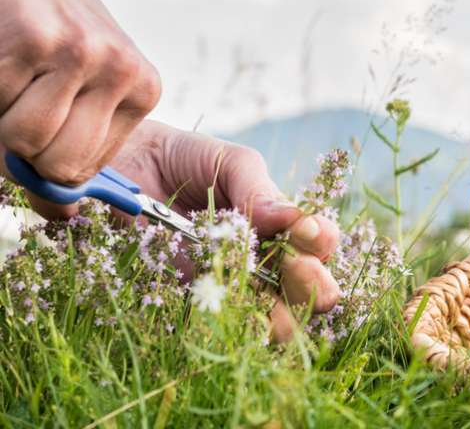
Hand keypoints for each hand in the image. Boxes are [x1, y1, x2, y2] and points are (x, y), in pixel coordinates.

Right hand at [0, 0, 160, 184]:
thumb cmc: (51, 29)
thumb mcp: (81, 85)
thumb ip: (74, 146)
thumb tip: (59, 216)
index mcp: (142, 90)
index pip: (87, 170)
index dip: (45, 166)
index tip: (33, 139)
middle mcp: (123, 71)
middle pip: (61, 164)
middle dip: (24, 149)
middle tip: (20, 106)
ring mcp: (83, 52)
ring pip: (25, 140)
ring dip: (1, 119)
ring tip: (14, 78)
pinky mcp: (36, 35)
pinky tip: (3, 54)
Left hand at [112, 120, 340, 341]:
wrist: (131, 168)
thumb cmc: (188, 159)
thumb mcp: (231, 163)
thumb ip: (259, 189)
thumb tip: (292, 218)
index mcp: (284, 227)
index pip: (322, 247)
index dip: (321, 244)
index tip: (304, 230)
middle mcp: (269, 262)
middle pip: (313, 294)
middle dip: (313, 284)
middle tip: (292, 263)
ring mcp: (236, 286)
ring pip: (280, 322)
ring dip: (280, 313)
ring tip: (257, 286)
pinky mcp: (199, 302)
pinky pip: (227, 327)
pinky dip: (233, 323)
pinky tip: (222, 303)